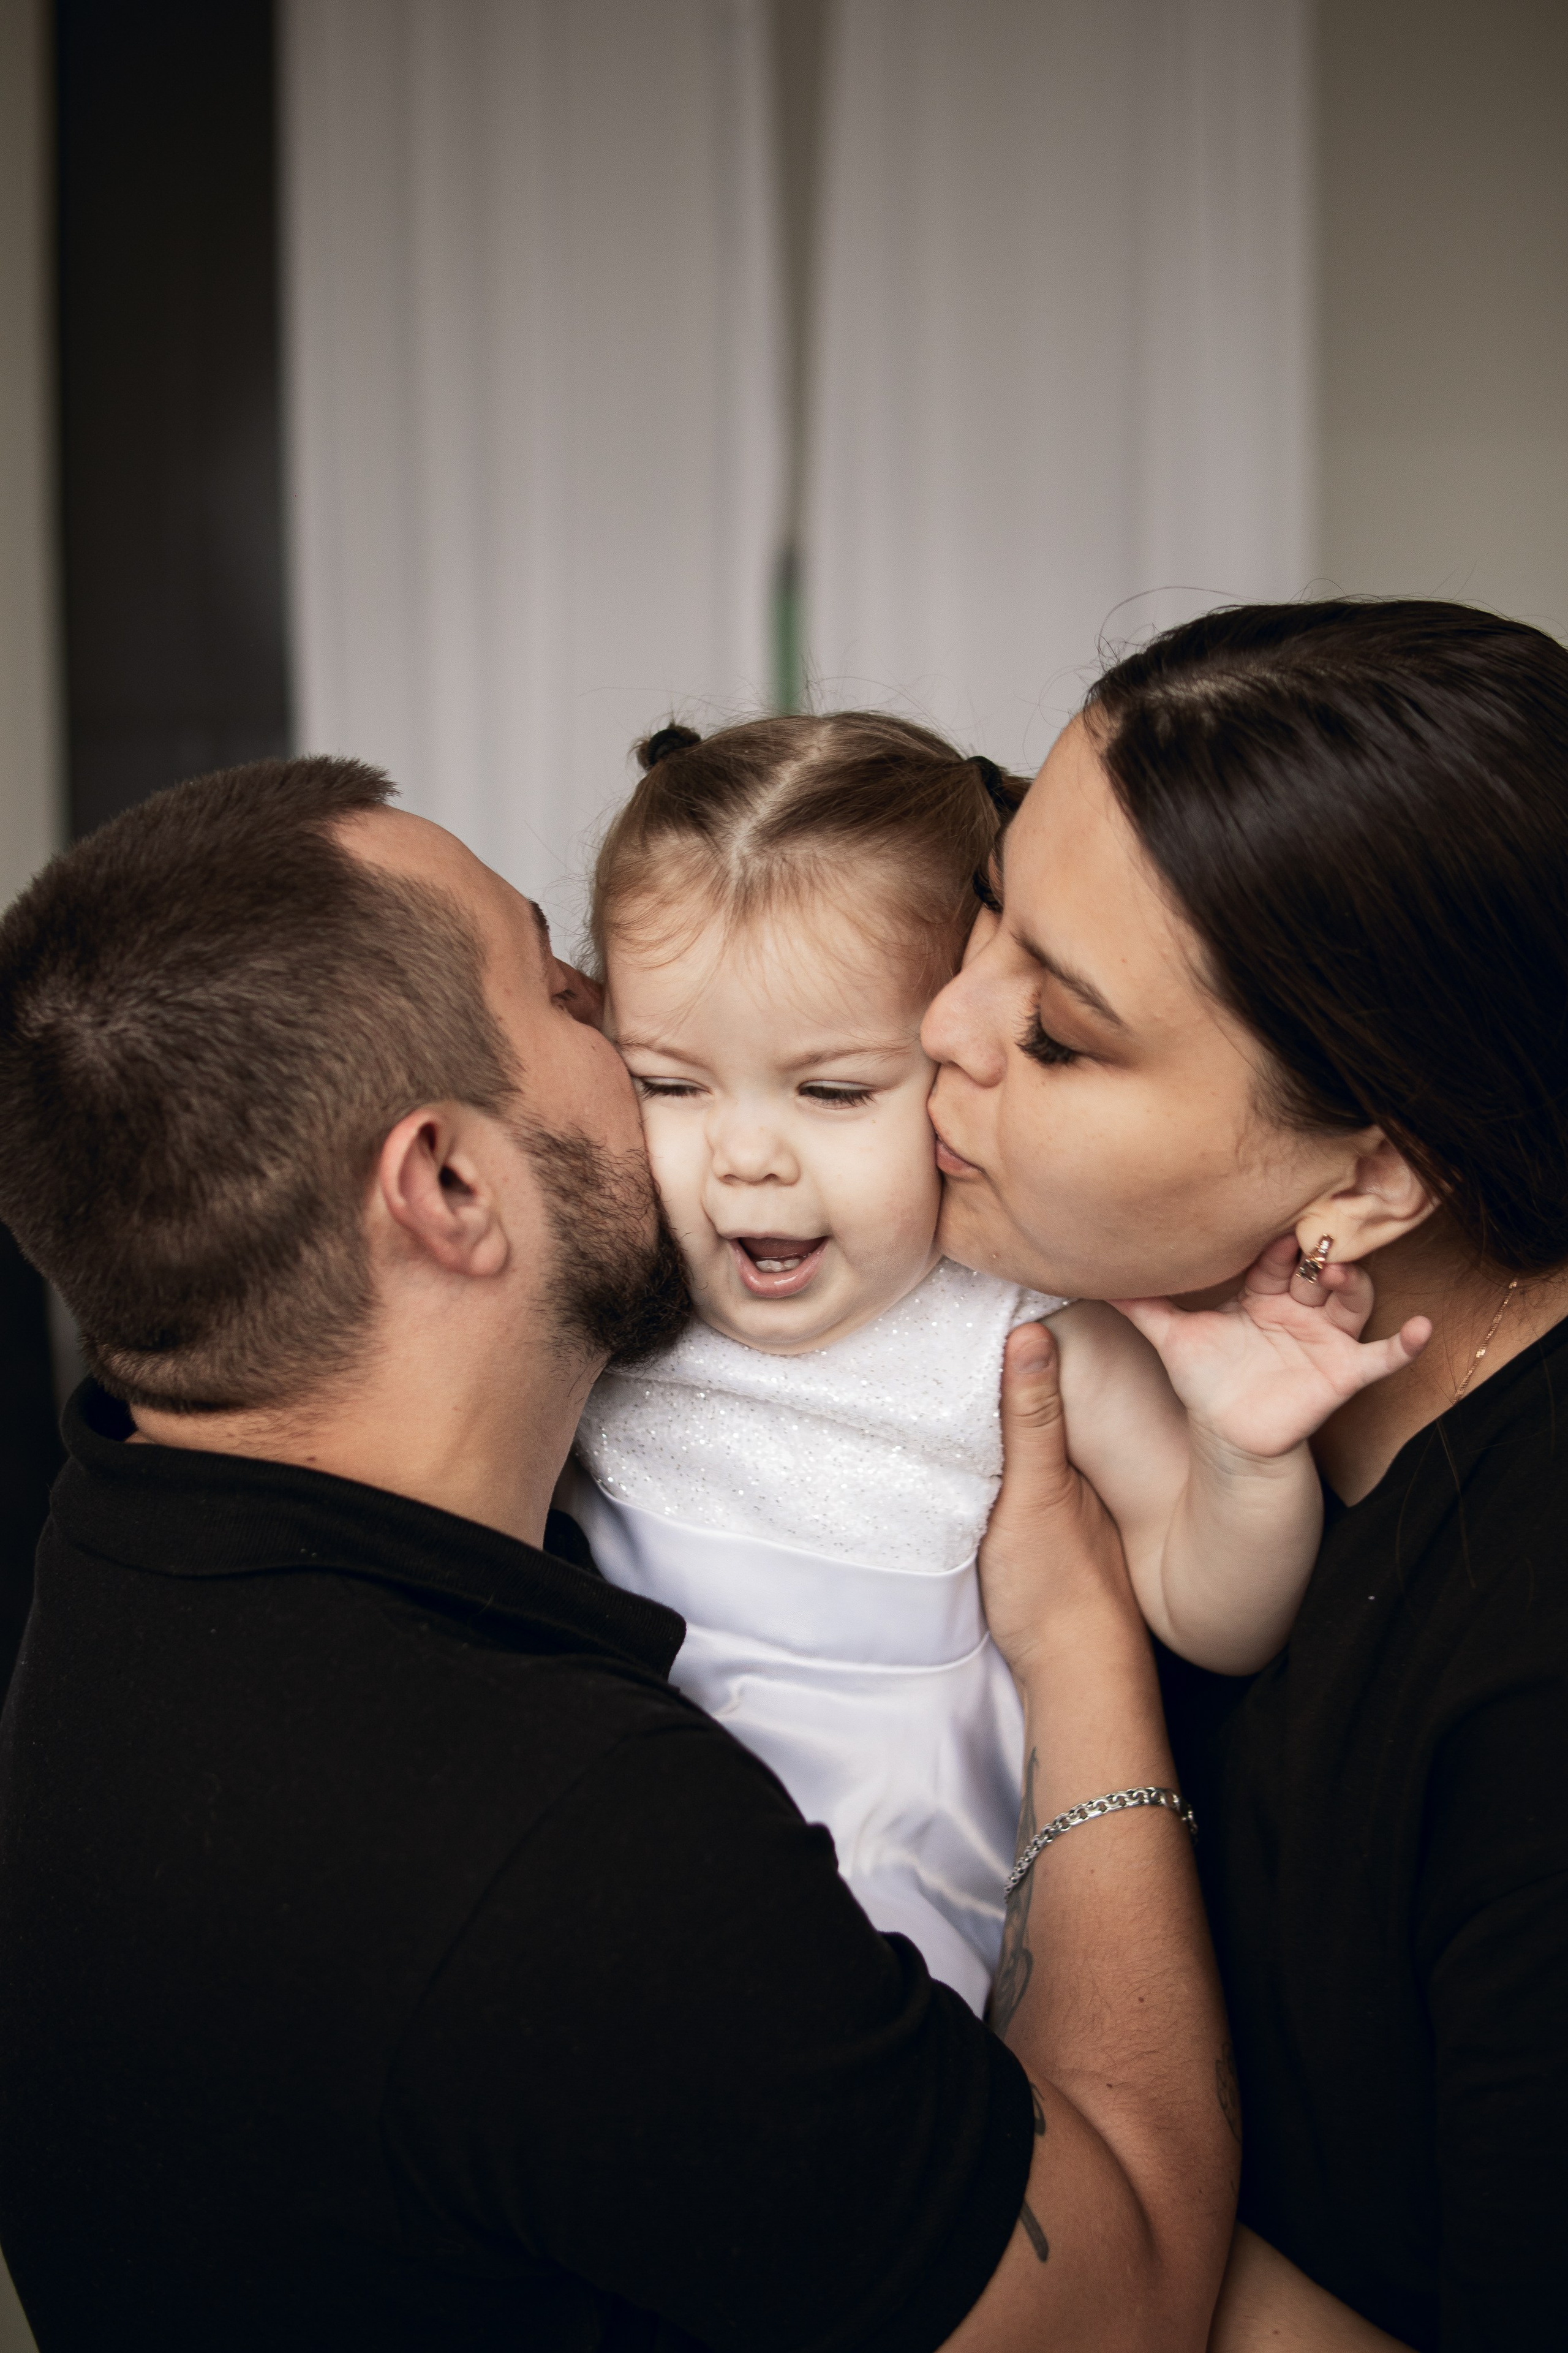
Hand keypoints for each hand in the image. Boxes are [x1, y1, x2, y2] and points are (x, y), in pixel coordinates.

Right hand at [979, 1323, 1137, 1678]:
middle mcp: (1073, 1475)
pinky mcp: (1044, 1539)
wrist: (1077, 1677)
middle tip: (957, 1326)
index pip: (1045, 1377)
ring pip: (1027, 1448)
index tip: (984, 1297)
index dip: (1020, 1338)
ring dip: (999, 1419)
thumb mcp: (1034, 1493)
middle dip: (1006, 1373)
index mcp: (1075, 1454)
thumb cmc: (1057, 1585)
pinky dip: (999, 1461)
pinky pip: (1019, 1482)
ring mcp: (1061, 1509)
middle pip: (1035, 1409)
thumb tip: (1034, 1331)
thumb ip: (1032, 1420)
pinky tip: (977, 1454)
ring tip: (954, 1377)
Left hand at [1112, 1235, 1431, 1462]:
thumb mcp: (1172, 1337)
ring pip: (1353, 1299)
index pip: (1276, 1257)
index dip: (1277, 1244)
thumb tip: (1089, 1272)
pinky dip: (1405, 1343)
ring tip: (1340, 1276)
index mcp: (1262, 1294)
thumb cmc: (1204, 1382)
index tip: (1273, 1227)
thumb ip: (1140, 1305)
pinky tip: (1421, 1330)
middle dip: (1319, 1255)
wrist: (1226, 1437)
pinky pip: (1382, 1356)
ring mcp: (1325, 1339)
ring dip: (1354, 1284)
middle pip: (1318, 1269)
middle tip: (1311, 1243)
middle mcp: (1298, 1309)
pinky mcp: (1344, 1373)